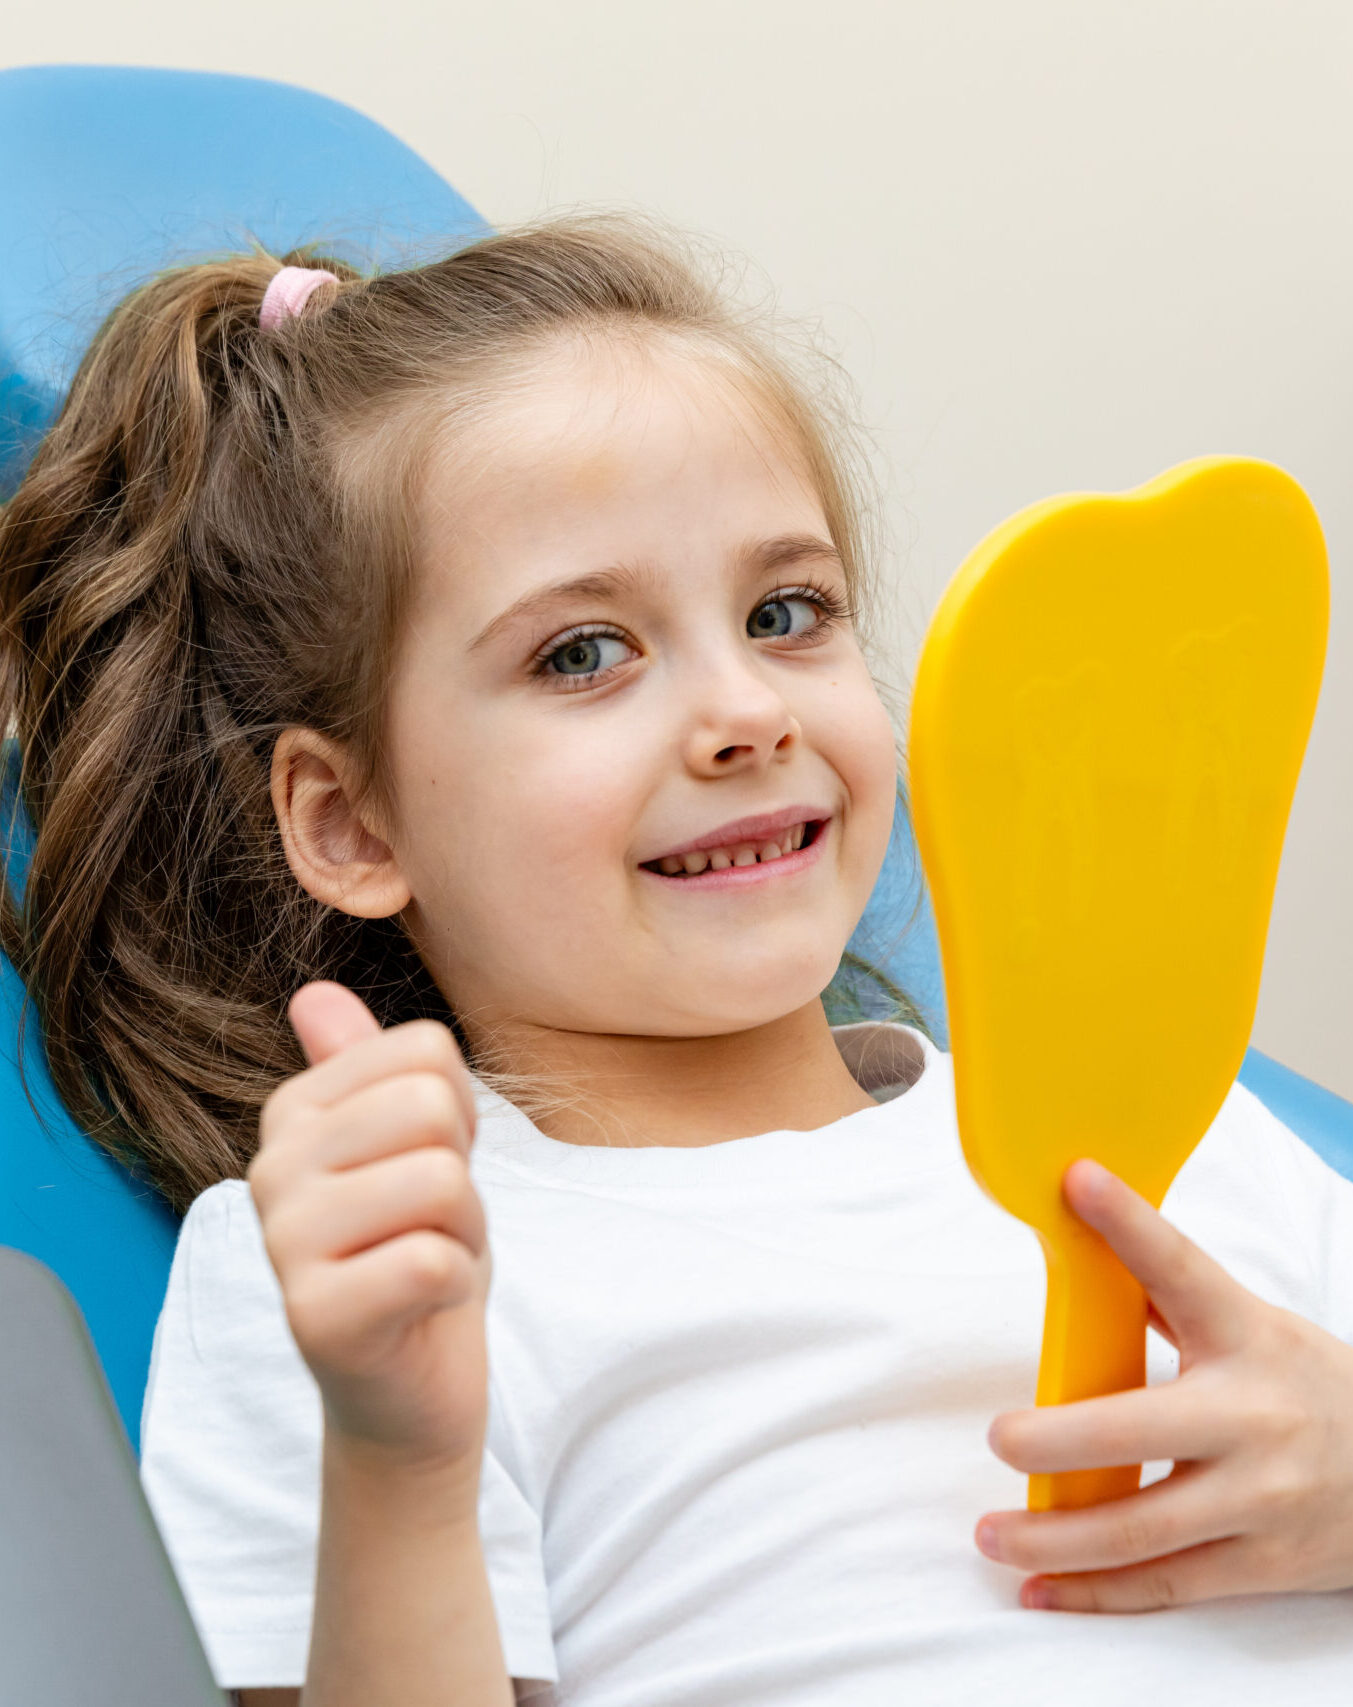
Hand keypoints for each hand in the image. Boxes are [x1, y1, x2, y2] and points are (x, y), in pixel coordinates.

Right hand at [246, 980, 490, 1488]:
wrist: (407, 1389)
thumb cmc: (413, 1252)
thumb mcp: (404, 1146)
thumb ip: (365, 1066)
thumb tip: (314, 992)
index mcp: (293, 1113)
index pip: (426, 1050)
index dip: (459, 1113)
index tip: (427, 1166)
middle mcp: (272, 1168)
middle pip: (431, 1108)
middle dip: (463, 1174)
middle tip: (432, 1223)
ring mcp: (285, 1242)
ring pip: (440, 1180)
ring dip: (463, 1231)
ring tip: (426, 1261)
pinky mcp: (316, 1315)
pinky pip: (433, 1258)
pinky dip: (455, 1283)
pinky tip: (421, 1306)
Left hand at [974, 1157, 1352, 1611]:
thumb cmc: (1307, 1387)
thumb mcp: (1252, 1325)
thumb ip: (1169, 1295)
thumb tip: (1082, 1230)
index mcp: (1247, 1336)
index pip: (1182, 1269)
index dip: (1129, 1223)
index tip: (1079, 1181)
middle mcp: (1252, 1417)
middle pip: (1141, 1429)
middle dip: (1059, 1439)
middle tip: (999, 1437)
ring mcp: (1259, 1500)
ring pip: (1143, 1528)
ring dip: (1056, 1537)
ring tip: (993, 1531)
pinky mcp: (1260, 1564)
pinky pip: (1165, 1586)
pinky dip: (1096, 1594)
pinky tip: (1039, 1589)